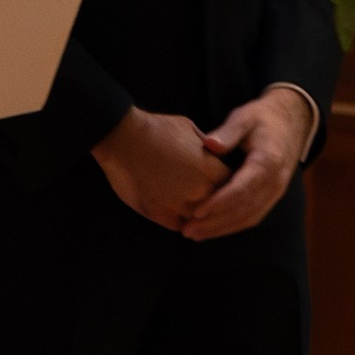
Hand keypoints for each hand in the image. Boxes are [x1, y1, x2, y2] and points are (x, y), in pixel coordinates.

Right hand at [96, 105, 223, 229]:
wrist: (123, 138)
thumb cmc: (157, 129)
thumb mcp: (190, 129)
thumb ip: (207, 148)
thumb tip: (214, 154)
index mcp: (211, 170)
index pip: (231, 186)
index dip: (226, 184)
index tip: (219, 183)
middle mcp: (200, 191)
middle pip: (218, 206)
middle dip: (213, 201)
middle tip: (204, 197)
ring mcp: (180, 206)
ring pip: (199, 220)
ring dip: (196, 215)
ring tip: (191, 208)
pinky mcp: (160, 215)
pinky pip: (178, 226)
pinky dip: (178, 221)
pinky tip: (174, 212)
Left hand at [181, 86, 310, 242]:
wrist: (290, 123)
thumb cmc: (262, 119)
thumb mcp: (245, 117)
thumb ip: (229, 131)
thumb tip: (209, 144)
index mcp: (267, 161)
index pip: (242, 189)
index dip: (219, 203)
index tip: (196, 212)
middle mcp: (274, 182)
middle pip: (244, 209)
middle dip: (215, 223)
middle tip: (188, 231)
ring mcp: (275, 192)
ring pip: (248, 218)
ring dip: (222, 229)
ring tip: (195, 235)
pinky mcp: (271, 197)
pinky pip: (253, 216)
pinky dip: (232, 226)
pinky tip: (212, 230)